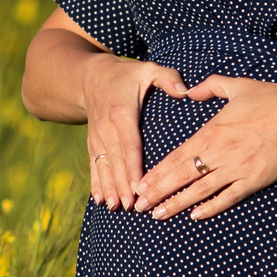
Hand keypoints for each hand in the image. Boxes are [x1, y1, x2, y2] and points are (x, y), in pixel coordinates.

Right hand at [80, 55, 188, 209]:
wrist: (91, 76)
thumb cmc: (127, 74)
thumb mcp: (148, 69)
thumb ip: (168, 78)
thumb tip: (186, 92)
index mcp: (122, 114)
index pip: (130, 145)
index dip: (134, 167)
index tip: (139, 186)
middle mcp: (106, 128)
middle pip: (116, 161)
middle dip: (122, 184)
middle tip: (132, 205)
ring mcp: (97, 137)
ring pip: (103, 166)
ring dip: (109, 187)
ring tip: (115, 207)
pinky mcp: (92, 143)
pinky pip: (93, 165)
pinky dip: (96, 183)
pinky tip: (99, 200)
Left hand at [131, 76, 276, 220]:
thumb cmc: (273, 99)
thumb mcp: (237, 86)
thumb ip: (209, 87)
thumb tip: (189, 90)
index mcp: (211, 131)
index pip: (176, 156)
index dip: (156, 172)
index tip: (140, 184)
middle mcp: (219, 152)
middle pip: (181, 176)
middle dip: (158, 192)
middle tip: (139, 206)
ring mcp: (236, 168)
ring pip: (200, 190)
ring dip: (177, 204)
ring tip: (158, 215)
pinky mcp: (254, 180)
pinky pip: (228, 197)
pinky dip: (211, 207)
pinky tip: (195, 216)